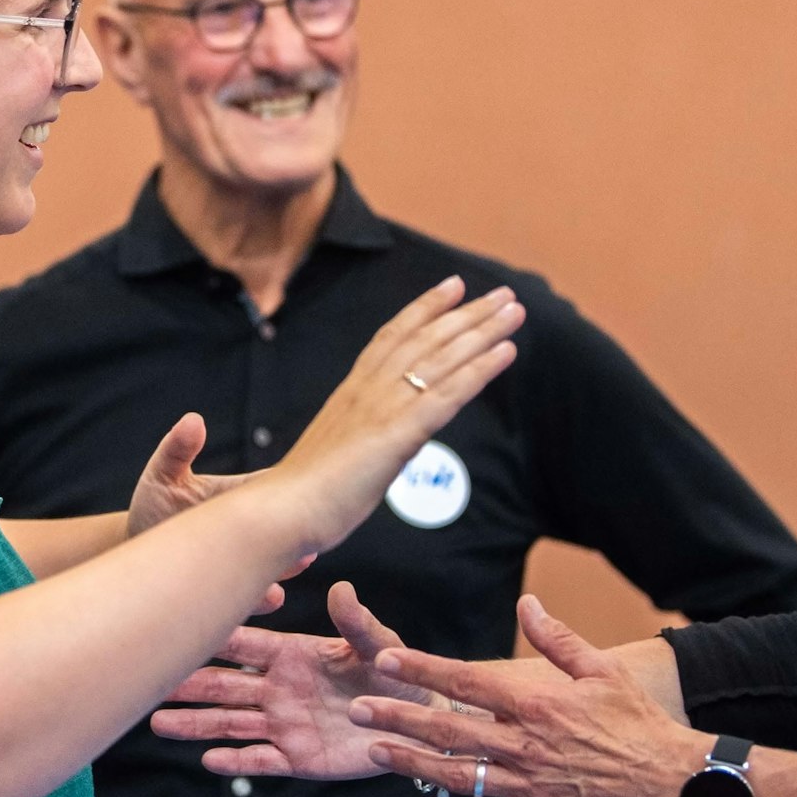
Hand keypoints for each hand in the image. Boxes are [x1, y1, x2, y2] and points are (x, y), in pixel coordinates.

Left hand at [127, 413, 300, 612]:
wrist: (136, 554)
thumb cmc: (153, 510)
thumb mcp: (162, 476)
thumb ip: (177, 450)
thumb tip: (194, 420)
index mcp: (244, 497)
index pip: (281, 490)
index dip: (296, 493)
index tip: (307, 493)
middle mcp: (251, 532)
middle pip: (287, 531)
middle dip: (299, 536)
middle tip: (311, 541)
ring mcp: (244, 564)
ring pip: (276, 568)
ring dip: (287, 569)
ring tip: (295, 567)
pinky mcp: (231, 594)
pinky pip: (252, 598)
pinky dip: (264, 597)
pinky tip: (272, 596)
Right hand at [151, 582, 432, 778]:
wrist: (417, 719)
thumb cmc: (397, 673)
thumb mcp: (380, 645)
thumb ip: (358, 623)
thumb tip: (342, 589)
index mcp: (294, 655)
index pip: (246, 645)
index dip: (214, 639)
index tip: (179, 628)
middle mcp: (280, 688)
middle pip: (225, 686)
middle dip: (188, 683)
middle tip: (149, 679)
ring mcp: (285, 724)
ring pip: (231, 724)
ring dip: (195, 724)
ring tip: (158, 722)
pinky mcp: (298, 758)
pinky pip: (260, 760)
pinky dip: (235, 761)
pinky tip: (208, 759)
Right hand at [273, 277, 523, 553]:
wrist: (283, 510)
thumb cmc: (304, 494)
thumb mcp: (335, 453)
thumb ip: (358, 441)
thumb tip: (374, 448)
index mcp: (352, 392)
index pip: (393, 337)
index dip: (424, 309)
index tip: (452, 287)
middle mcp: (369, 390)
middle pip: (425, 339)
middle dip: (467, 313)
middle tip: (503, 295)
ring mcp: (384, 408)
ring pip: (442, 358)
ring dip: (482, 331)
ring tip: (513, 310)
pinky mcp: (398, 433)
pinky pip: (448, 394)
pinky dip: (480, 369)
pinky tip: (506, 352)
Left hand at [349, 595, 708, 796]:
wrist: (670, 780)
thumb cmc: (637, 721)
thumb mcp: (601, 669)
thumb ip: (556, 638)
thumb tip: (527, 604)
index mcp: (536, 703)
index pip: (465, 681)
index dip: (422, 670)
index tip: (385, 661)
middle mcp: (524, 745)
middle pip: (447, 730)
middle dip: (397, 718)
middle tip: (358, 711)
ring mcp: (528, 786)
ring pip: (457, 775)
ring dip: (412, 764)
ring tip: (377, 752)